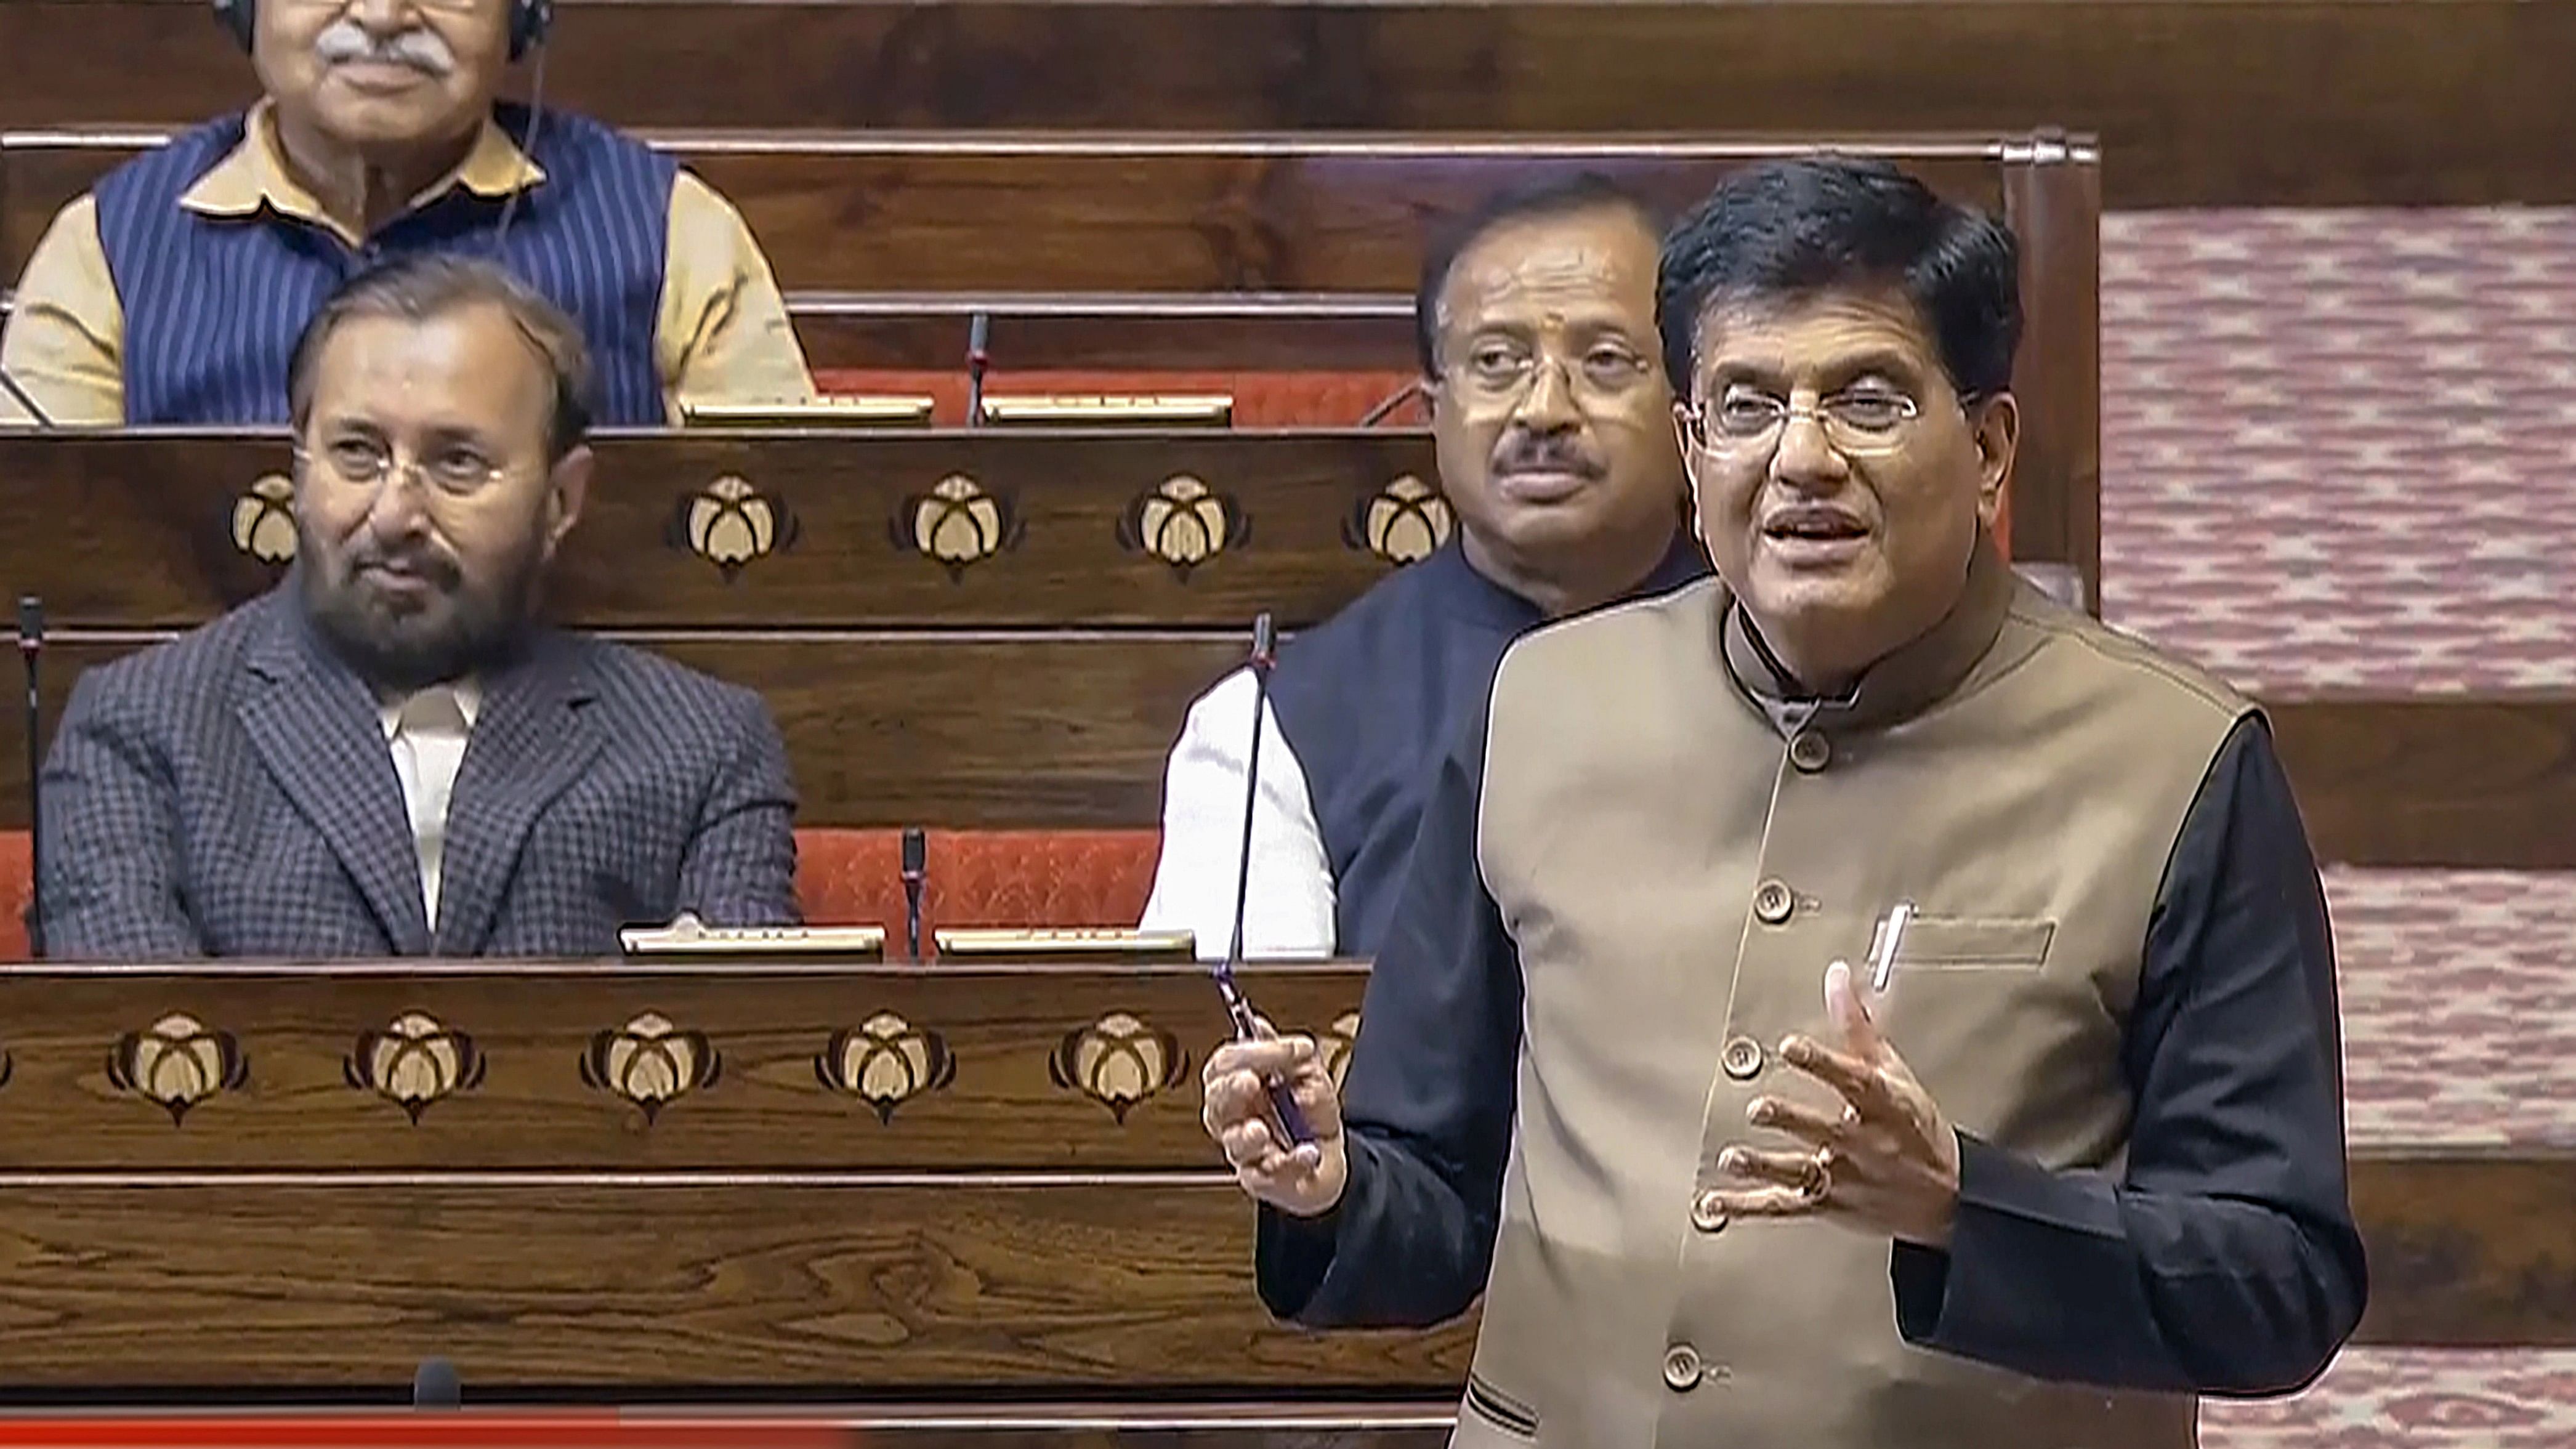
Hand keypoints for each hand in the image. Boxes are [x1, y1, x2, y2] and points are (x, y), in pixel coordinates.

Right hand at [1201, 1017, 1347, 1216]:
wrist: (1329, 1159)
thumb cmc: (1309, 1114)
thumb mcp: (1306, 1073)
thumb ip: (1284, 1052)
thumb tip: (1258, 1026)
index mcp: (1239, 1085)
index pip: (1228, 1063)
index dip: (1255, 1052)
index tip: (1296, 1048)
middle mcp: (1235, 1118)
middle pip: (1216, 1101)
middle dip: (1230, 1089)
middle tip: (1250, 1080)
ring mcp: (1246, 1150)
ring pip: (1233, 1142)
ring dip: (1246, 1135)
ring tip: (1261, 1130)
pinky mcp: (1261, 1179)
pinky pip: (1267, 1174)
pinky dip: (1291, 1163)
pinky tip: (1307, 1153)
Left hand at [1708, 959, 1961, 1246]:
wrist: (1946, 1195)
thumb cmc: (1914, 1127)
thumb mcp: (1893, 1073)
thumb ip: (1858, 1025)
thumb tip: (1837, 977)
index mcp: (1882, 1105)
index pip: (1854, 1080)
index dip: (1823, 1063)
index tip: (1792, 1047)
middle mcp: (1862, 1142)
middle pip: (1823, 1128)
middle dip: (1792, 1119)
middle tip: (1760, 1108)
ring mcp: (1843, 1176)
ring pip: (1800, 1171)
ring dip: (1764, 1166)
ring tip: (1734, 1158)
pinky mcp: (1828, 1204)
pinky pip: (1781, 1206)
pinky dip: (1745, 1206)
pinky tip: (1714, 1202)